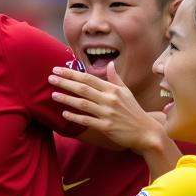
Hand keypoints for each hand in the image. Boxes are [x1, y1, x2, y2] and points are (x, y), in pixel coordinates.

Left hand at [51, 64, 167, 151]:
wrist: (145, 131)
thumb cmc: (134, 111)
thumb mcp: (126, 92)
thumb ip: (115, 78)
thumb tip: (109, 64)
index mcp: (113, 89)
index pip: (89, 78)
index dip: (72, 73)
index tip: (58, 69)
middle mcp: (109, 99)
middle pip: (83, 88)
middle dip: (65, 82)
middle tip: (50, 78)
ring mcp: (108, 113)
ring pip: (83, 104)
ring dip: (67, 99)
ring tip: (53, 95)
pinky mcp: (106, 127)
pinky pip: (87, 121)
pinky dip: (75, 117)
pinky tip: (64, 114)